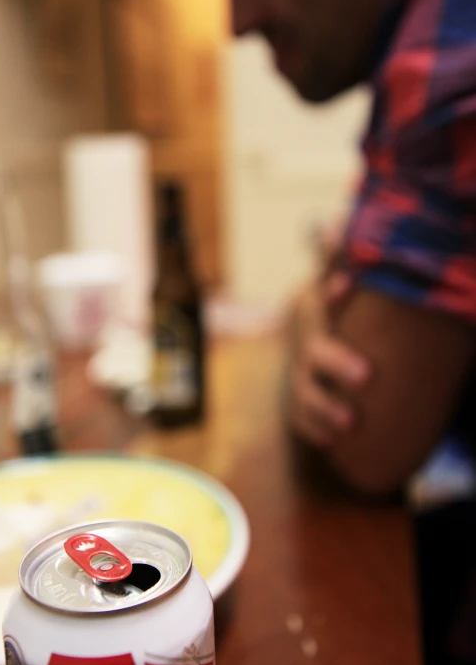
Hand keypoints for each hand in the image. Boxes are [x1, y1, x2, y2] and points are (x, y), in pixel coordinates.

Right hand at [286, 271, 370, 447]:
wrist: (318, 346)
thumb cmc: (341, 310)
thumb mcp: (342, 279)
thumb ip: (341, 256)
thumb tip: (335, 222)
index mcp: (313, 305)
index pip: (318, 294)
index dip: (329, 290)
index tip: (346, 285)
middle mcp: (303, 339)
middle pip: (312, 350)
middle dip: (335, 361)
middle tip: (366, 374)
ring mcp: (299, 373)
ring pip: (303, 392)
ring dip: (323, 406)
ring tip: (349, 422)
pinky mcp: (299, 401)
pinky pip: (300, 419)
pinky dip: (314, 430)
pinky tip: (331, 442)